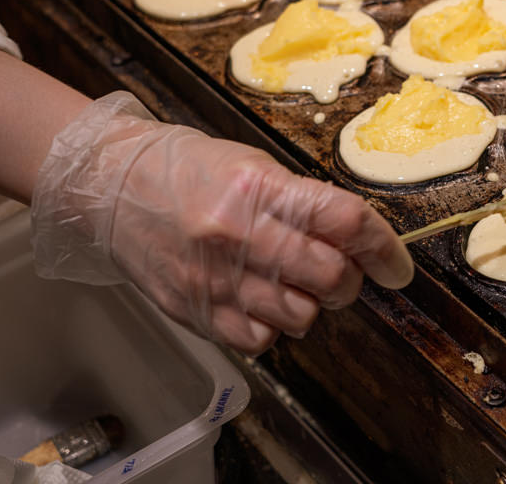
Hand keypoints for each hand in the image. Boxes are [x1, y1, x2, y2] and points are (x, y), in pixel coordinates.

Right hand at [30, 93, 412, 353]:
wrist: (109, 186)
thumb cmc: (187, 169)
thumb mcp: (251, 164)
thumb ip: (301, 200)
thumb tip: (356, 236)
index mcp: (258, 188)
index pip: (344, 221)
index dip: (383, 247)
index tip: (396, 265)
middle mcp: (237, 234)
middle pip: (330, 276)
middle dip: (347, 279)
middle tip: (338, 270)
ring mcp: (213, 278)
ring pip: (300, 316)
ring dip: (311, 304)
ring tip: (292, 282)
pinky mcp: (194, 311)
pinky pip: (259, 341)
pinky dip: (272, 327)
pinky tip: (261, 301)